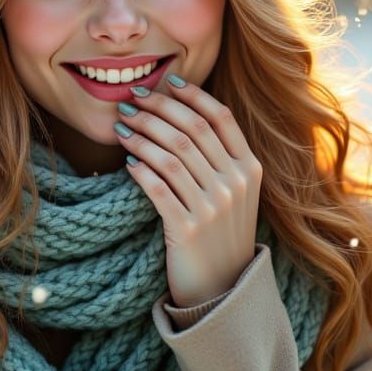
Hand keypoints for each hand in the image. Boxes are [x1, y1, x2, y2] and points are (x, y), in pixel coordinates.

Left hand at [115, 75, 262, 307]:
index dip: (191, 95)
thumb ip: (220, 157)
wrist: (223, 288)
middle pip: (191, 130)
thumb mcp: (236, 193)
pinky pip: (158, 188)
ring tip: (122, 126)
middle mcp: (235, 184)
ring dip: (142, 135)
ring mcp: (214, 207)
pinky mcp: (189, 229)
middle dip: (157, 108)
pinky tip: (127, 161)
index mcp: (249, 168)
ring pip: (171, 155)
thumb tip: (181, 114)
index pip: (220, 117)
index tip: (165, 82)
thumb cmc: (222, 233)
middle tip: (131, 100)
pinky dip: (140, 170)